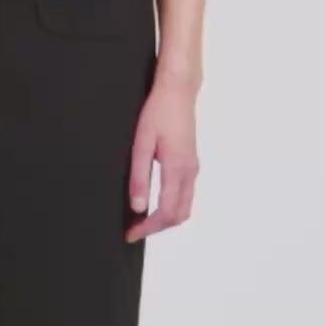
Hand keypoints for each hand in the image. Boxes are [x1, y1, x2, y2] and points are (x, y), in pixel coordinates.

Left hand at [126, 76, 197, 239]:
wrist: (178, 91)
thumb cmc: (158, 113)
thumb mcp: (141, 144)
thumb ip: (140, 177)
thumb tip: (138, 207)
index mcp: (177, 170)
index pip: (166, 213)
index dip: (148, 228)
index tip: (131, 234)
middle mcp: (190, 172)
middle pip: (179, 215)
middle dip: (158, 227)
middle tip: (135, 229)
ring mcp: (193, 168)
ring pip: (184, 207)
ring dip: (165, 218)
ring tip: (142, 219)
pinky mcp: (191, 163)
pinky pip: (185, 195)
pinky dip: (172, 206)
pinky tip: (155, 202)